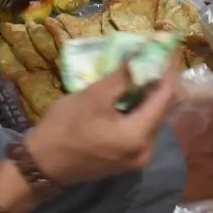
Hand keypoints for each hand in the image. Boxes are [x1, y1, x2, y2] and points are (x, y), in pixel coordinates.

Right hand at [23, 60, 181, 185]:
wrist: (41, 165)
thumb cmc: (65, 128)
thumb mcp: (93, 97)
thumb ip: (122, 78)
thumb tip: (142, 57)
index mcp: (139, 136)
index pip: (165, 97)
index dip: (169, 70)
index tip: (172, 47)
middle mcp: (145, 151)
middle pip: (162, 110)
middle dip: (162, 81)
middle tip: (160, 55)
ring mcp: (136, 158)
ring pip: (152, 119)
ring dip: (151, 95)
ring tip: (148, 68)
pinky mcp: (126, 159)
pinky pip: (141, 129)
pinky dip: (140, 109)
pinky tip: (134, 92)